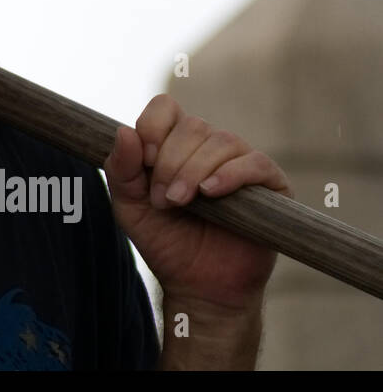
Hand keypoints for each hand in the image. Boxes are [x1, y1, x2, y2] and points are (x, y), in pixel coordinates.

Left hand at [103, 94, 293, 311]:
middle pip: (192, 126)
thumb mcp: (129, 205)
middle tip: (163, 200)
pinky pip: (255, 163)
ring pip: (221, 141)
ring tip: (180, 203)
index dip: (153, 127)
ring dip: (194, 170)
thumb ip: (121, 169)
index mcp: (175, 144)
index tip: (145, 161)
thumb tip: (123, 130)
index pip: (165, 107)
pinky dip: (230, 174)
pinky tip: (210, 192)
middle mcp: (209, 146)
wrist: (198, 284)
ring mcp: (241, 162)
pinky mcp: (271, 184)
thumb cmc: (164, 240)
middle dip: (170, 162)